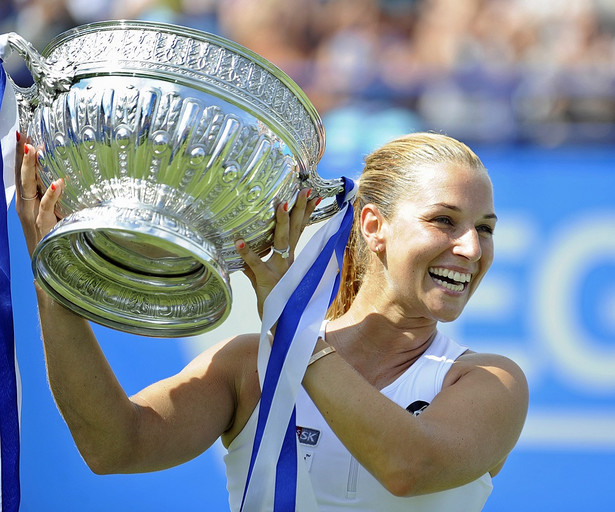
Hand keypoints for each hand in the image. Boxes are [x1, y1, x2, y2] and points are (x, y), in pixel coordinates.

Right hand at [15, 136, 64, 256]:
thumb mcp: (53, 213)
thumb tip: (70, 179)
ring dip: (32, 168)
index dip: (21, 156)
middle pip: (22, 175)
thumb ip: (57, 198)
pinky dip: (52, 194)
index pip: (22, 174)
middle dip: (22, 156)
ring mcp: (33, 214)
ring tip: (35, 150)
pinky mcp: (44, 224)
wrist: (48, 264)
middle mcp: (26, 205)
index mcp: (27, 201)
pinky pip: (47, 206)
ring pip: (29, 187)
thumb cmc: (52, 236)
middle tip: (26, 137)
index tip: (23, 136)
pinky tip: (58, 182)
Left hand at [236, 188, 319, 317]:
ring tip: (280, 204)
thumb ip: (253, 263)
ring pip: (281, 242)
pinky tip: (238, 242)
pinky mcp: (268, 281)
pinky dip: (246, 254)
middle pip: (296, 230)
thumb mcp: (263, 278)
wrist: (280, 326)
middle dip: (301, 209)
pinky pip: (255, 265)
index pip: (299, 230)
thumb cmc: (274, 301)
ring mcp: (280, 270)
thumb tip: (240, 248)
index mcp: (290, 258)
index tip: (311, 193)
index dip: (305, 212)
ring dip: (281, 223)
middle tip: (305, 189)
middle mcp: (288, 261)